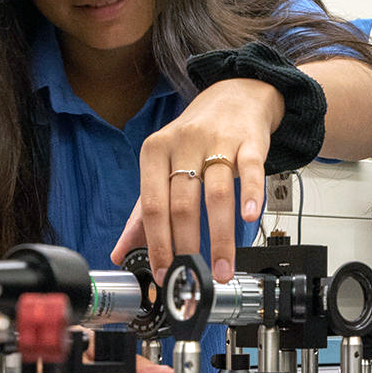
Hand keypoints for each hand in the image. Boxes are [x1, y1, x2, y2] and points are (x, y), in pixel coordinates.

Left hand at [110, 77, 281, 281]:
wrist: (235, 96)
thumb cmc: (196, 138)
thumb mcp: (162, 166)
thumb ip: (142, 211)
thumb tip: (121, 252)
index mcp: (155, 151)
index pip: (151, 205)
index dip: (156, 243)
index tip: (164, 272)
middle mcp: (184, 144)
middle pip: (182, 204)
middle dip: (187, 247)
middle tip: (193, 275)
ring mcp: (218, 141)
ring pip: (216, 195)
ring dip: (221, 238)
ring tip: (223, 267)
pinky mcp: (249, 141)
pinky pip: (250, 171)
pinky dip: (250, 196)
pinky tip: (250, 218)